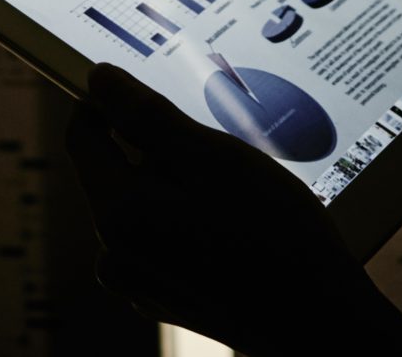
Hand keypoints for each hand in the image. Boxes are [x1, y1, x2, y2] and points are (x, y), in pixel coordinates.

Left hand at [68, 65, 401, 355]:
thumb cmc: (273, 236)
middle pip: (116, 174)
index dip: (105, 102)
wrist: (319, 322)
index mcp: (118, 214)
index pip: (82, 138)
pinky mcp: (167, 299)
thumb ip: (147, 117)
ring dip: (178, 186)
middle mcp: (116, 255)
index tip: (142, 86)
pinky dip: (189, 221)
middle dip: (157, 150)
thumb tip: (98, 78)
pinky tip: (236, 226)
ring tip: (236, 189)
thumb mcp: (213, 158)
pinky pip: (163, 241)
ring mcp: (141, 284)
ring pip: (144, 207)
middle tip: (216, 144)